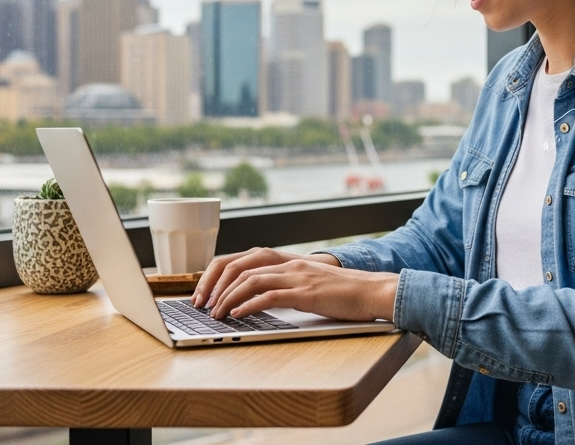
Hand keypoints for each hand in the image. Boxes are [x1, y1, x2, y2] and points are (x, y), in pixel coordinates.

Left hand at [197, 250, 398, 322]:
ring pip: (249, 279)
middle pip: (239, 265)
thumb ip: (287, 286)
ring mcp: (297, 276)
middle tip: (201, 304)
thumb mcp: (309, 284)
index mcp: (287, 260)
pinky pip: (269, 295)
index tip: (204, 292)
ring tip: (215, 314)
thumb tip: (259, 300)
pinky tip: (238, 315)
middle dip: (214, 285)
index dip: (218, 274)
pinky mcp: (305, 292)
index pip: (241, 258)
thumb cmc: (344, 293)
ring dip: (227, 298)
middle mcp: (289, 263)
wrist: (373, 291)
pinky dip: (248, 305)